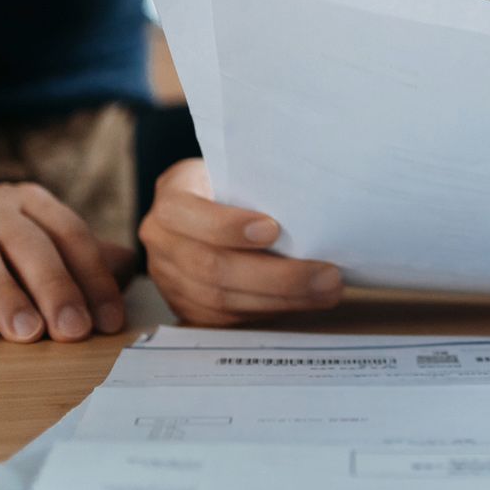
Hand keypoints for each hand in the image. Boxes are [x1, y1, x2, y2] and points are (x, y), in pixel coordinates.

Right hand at [0, 183, 132, 341]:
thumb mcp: (32, 253)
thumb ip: (78, 260)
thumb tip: (128, 271)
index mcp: (26, 202)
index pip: (69, 234)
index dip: (93, 277)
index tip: (109, 322)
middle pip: (26, 242)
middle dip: (54, 287)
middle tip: (72, 332)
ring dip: (3, 294)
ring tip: (25, 334)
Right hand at [138, 158, 344, 326]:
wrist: (211, 206)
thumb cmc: (235, 184)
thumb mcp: (239, 171)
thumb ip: (258, 187)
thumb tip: (313, 209)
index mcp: (171, 197)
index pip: (185, 214)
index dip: (228, 226)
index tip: (273, 229)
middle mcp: (162, 241)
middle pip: (211, 267)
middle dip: (276, 275)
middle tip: (327, 274)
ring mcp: (170, 279)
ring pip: (222, 300)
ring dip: (282, 299)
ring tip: (326, 290)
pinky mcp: (187, 307)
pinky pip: (227, 318)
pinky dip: (271, 310)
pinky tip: (306, 301)